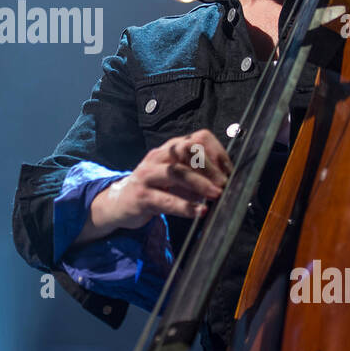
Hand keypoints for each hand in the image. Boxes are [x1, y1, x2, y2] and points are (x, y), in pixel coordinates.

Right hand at [83, 129, 232, 239]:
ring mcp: (147, 175)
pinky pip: (166, 200)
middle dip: (210, 167)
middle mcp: (157, 157)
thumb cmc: (154, 189)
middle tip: (224, 184)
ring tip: (216, 195)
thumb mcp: (175, 177)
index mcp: (169, 149)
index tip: (229, 171)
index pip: (197, 138)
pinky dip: (186, 206)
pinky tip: (199, 212)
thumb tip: (225, 182)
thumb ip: (196, 176)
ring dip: (200, 183)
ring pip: (176, 172)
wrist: (119, 203)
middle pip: (187, 150)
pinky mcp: (141, 196)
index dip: (216, 152)